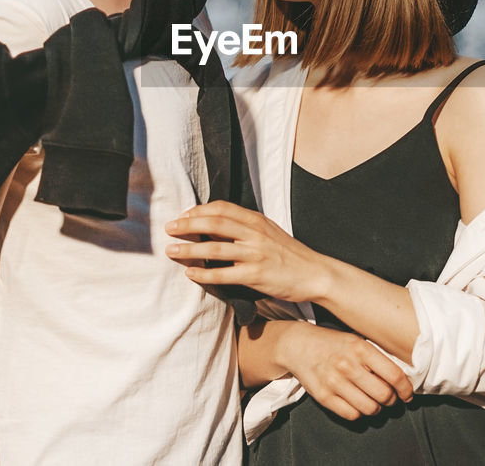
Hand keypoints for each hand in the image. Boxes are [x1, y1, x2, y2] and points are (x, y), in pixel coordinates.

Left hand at [164, 201, 332, 303]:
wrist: (315, 273)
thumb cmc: (290, 254)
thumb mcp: (269, 232)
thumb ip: (245, 227)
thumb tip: (214, 226)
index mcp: (257, 220)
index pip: (222, 208)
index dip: (198, 210)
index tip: (183, 215)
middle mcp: (255, 233)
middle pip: (214, 223)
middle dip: (187, 224)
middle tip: (169, 228)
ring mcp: (255, 254)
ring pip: (215, 248)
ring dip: (189, 249)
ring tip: (171, 250)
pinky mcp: (256, 275)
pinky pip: (223, 274)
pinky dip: (203, 274)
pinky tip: (190, 274)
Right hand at [274, 321, 413, 420]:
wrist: (298, 345)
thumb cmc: (332, 343)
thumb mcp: (356, 340)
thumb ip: (376, 357)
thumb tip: (400, 379)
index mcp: (360, 348)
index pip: (394, 375)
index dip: (406, 389)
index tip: (407, 394)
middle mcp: (348, 365)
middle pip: (384, 395)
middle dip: (391, 400)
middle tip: (389, 398)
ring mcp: (334, 382)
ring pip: (370, 408)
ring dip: (376, 408)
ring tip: (374, 401)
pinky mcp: (323, 396)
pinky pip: (351, 415)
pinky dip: (359, 413)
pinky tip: (358, 404)